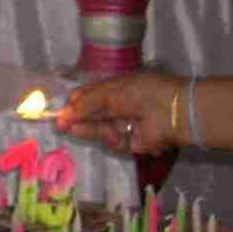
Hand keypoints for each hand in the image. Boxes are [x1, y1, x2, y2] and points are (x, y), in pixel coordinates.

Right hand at [56, 71, 181, 157]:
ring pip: (101, 129)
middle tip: (59, 123)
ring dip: (88, 129)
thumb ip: (87, 102)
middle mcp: (121, 107)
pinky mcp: (134, 143)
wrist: (173, 110)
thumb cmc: (142, 92)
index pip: (91, 95)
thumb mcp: (110, 91)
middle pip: (93, 114)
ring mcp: (127, 125)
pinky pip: (115, 142)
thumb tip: (65, 113)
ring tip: (71, 128)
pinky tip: (109, 134)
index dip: (76, 102)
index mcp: (117, 89)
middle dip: (77, 118)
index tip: (62, 110)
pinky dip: (110, 139)